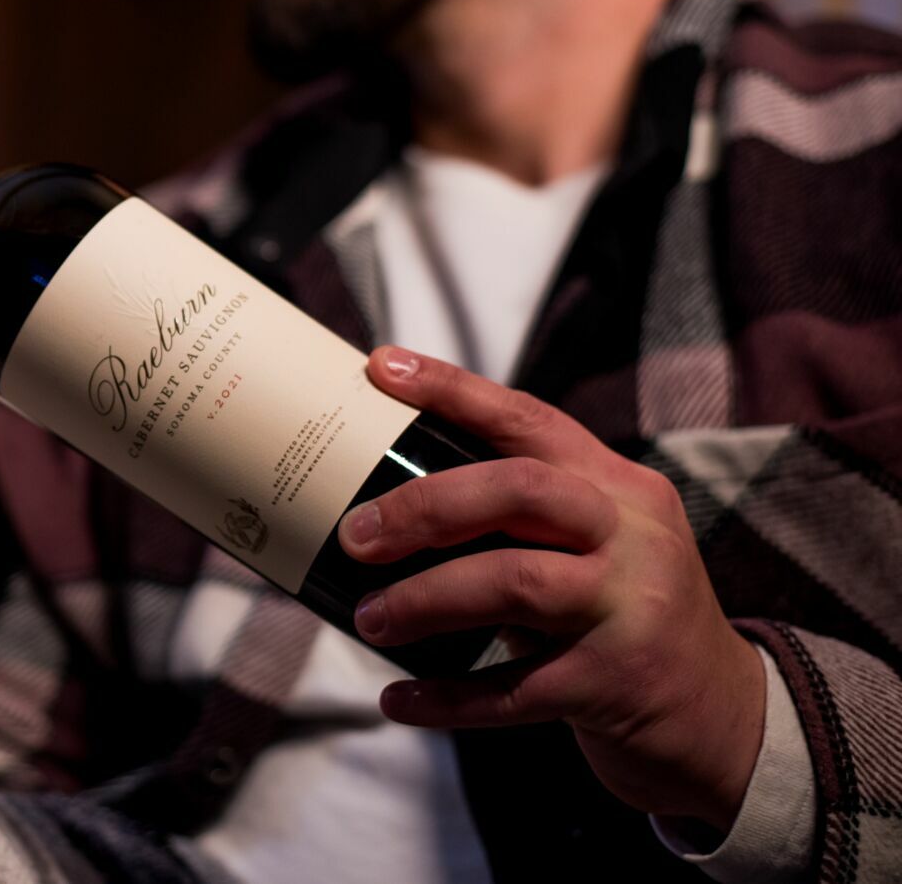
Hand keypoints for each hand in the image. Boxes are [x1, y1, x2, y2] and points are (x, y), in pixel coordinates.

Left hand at [344, 347, 765, 831]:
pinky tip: (398, 700)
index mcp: (620, 489)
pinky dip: (447, 696)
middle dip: (426, 506)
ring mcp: (628, 612)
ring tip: (368, 617)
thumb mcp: (606, 546)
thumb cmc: (632, 617)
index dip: (454, 391)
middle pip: (520, 491)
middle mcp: (632, 538)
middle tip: (357, 533)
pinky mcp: (614, 687)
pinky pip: (512, 690)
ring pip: (512, 583)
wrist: (729, 719)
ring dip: (425, 599)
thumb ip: (529, 519)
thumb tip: (396, 507)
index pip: (531, 420)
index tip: (383, 368)